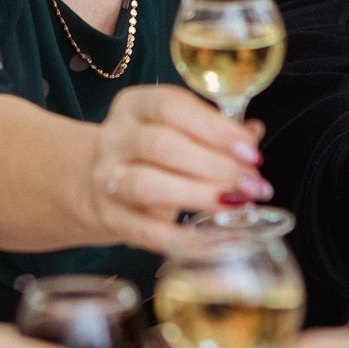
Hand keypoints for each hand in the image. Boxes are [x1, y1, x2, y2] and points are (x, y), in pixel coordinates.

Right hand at [86, 85, 268, 252]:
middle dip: (213, 165)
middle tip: (250, 182)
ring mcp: (106, 179)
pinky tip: (211, 241)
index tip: (249, 150)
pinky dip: (179, 239)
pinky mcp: (109, 217)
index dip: (214, 128)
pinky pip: (144, 230)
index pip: (171, 106)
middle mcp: (115, 138)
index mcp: (134, 106)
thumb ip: (213, 130)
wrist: (96, 184)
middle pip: (160, 145)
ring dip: (197, 194)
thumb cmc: (148, 154)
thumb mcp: (175, 130)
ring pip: (145, 184)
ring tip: (234, 203)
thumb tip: (252, 133)